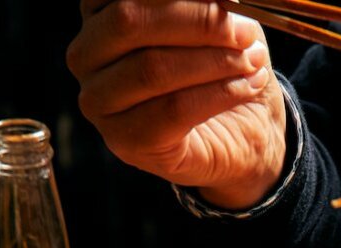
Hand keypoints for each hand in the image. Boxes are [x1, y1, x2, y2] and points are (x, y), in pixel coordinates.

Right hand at [67, 0, 286, 209]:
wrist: (241, 140)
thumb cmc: (222, 73)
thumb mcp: (218, 26)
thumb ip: (207, 5)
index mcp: (99, 15)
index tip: (226, 0)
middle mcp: (86, 56)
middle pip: (130, 21)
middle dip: (199, 22)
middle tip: (246, 32)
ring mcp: (99, 102)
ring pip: (153, 68)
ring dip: (216, 61)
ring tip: (254, 61)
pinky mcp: (127, 140)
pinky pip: (174, 109)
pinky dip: (220, 93)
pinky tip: (248, 85)